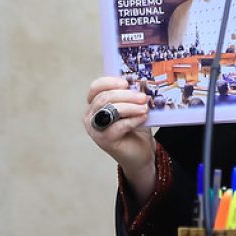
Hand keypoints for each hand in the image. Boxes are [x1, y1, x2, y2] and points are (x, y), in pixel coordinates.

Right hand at [84, 76, 156, 199]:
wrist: (140, 153)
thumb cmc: (135, 128)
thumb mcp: (132, 107)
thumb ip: (131, 96)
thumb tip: (140, 82)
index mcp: (95, 105)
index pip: (96, 87)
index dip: (110, 82)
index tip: (126, 83)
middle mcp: (91, 116)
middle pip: (104, 97)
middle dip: (126, 95)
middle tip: (143, 96)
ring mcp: (95, 129)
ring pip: (110, 110)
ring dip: (130, 106)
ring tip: (145, 107)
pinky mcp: (105, 141)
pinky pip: (118, 126)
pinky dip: (133, 119)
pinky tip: (143, 117)